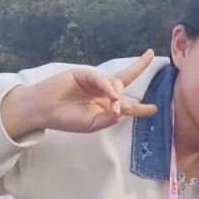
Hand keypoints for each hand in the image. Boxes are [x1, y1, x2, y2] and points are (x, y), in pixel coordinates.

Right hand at [0, 50, 158, 138]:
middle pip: (124, 82)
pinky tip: (111, 96)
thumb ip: (108, 118)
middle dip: (135, 78)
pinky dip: (108, 87)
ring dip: (117, 94)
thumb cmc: (66, 119)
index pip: (127, 106)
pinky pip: (102, 78)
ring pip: (116, 82)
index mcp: (105, 106)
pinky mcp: (84, 73)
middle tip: (139, 74)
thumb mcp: (91, 124)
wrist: (43, 110)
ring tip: (113, 105)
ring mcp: (94, 81)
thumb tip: (122, 108)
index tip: (154, 109)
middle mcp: (102, 92)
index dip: (141, 108)